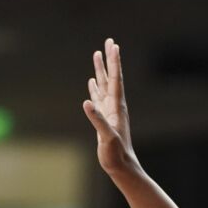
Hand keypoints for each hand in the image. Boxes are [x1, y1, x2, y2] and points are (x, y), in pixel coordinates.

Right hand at [83, 37, 139, 178]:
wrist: (121, 166)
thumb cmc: (115, 154)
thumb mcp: (107, 137)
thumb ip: (97, 120)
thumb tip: (86, 102)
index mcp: (117, 107)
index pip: (115, 80)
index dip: (114, 62)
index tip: (113, 46)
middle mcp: (115, 105)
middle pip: (111, 77)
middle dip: (109, 59)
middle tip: (109, 41)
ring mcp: (109, 111)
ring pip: (103, 85)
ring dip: (101, 69)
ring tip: (97, 54)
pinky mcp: (104, 118)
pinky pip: (98, 97)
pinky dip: (95, 87)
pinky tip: (92, 81)